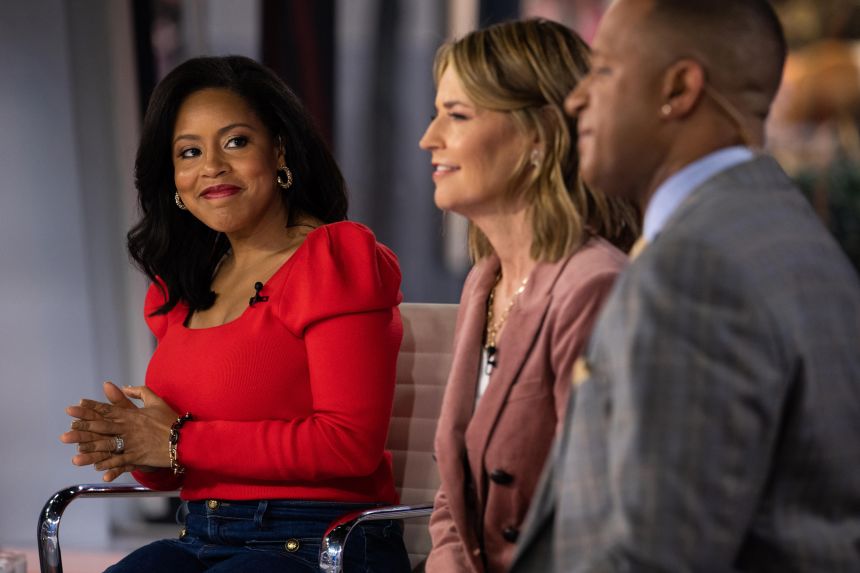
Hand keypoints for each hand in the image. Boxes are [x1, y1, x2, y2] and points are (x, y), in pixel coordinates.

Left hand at [61, 382, 177, 480]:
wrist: (186, 438)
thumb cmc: (171, 420)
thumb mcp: (157, 401)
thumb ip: (140, 392)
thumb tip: (124, 386)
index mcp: (132, 415)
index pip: (106, 410)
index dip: (88, 410)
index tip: (72, 409)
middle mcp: (129, 428)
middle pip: (102, 429)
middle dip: (82, 431)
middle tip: (65, 435)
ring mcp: (133, 443)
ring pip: (108, 447)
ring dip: (91, 453)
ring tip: (75, 458)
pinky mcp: (138, 457)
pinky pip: (121, 462)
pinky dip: (110, 467)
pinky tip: (98, 470)